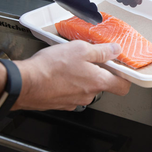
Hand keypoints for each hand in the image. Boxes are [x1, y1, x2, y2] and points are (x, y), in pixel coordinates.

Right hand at [12, 41, 130, 110]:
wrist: (25, 83)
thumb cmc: (52, 66)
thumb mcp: (81, 49)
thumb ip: (102, 51)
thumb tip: (116, 50)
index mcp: (98, 81)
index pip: (123, 86)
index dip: (125, 77)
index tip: (121, 68)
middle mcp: (89, 94)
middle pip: (103, 83)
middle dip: (99, 71)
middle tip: (90, 58)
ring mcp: (75, 100)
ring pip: (86, 86)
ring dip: (83, 75)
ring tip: (71, 63)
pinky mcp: (62, 102)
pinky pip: (73, 91)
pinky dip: (71, 82)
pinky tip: (61, 72)